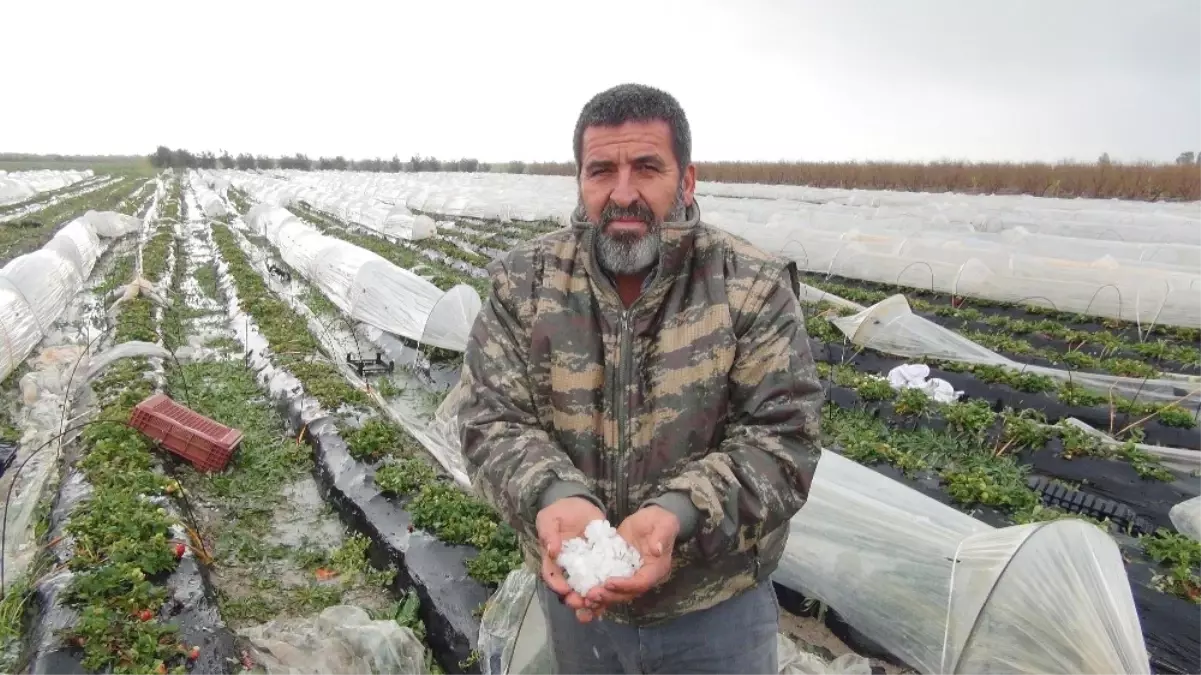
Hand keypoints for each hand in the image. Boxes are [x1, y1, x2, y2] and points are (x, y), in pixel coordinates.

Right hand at [536, 496, 604, 620]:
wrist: (581, 505)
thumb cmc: (561, 512)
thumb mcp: (549, 517)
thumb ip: (548, 532)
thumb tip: (551, 550)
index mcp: (553, 559)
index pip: (551, 575)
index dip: (556, 584)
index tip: (564, 590)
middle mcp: (568, 568)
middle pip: (569, 588)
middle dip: (575, 599)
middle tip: (583, 604)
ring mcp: (585, 567)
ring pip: (587, 588)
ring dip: (591, 601)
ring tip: (597, 608)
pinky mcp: (601, 563)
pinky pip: (604, 578)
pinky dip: (607, 589)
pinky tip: (613, 596)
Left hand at [584, 505, 678, 614]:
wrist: (650, 520)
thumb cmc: (659, 520)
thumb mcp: (664, 523)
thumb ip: (662, 535)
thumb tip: (657, 550)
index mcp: (657, 569)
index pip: (642, 582)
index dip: (626, 585)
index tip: (609, 582)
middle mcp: (644, 577)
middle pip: (628, 593)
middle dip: (610, 595)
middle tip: (591, 594)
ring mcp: (631, 576)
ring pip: (618, 593)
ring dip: (602, 598)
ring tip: (585, 598)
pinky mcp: (619, 572)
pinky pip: (610, 586)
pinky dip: (599, 592)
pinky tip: (583, 594)